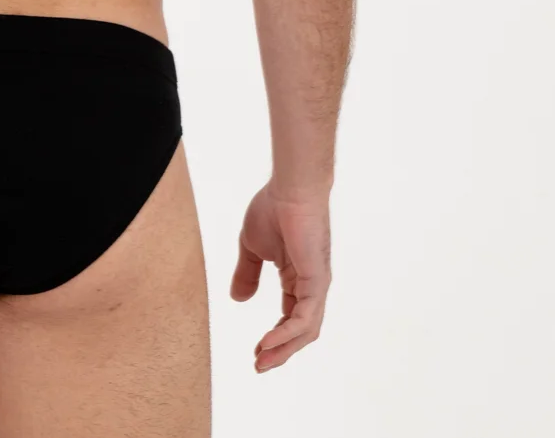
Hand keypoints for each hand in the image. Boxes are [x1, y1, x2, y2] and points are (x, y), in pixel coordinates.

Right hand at [231, 183, 330, 371]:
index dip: (275, 337)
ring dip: (284, 349)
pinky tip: (269, 341)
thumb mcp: (251, 247)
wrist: (289, 189)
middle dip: (280, 351)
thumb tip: (238, 300)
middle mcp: (311, 286)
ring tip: (262, 360)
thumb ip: (247, 273)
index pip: (290, 317)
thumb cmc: (273, 209)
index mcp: (297, 279)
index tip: (255, 351)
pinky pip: (305, 317)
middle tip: (259, 366)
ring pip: (305, 330)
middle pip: (300, 330)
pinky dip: (287, 333)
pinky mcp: (317, 281)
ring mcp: (316, 285)